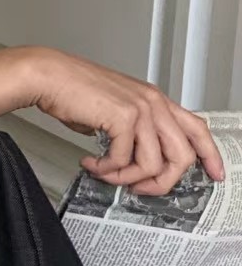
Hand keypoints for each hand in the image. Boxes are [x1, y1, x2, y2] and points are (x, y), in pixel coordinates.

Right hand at [32, 48, 224, 193]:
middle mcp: (154, 103)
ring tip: (105, 173)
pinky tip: (91, 162)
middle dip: (161, 182)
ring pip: (152, 164)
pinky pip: (123, 160)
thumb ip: (131, 133)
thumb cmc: (75, 91)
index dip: (209, 155)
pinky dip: (105, 169)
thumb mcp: (114, 111)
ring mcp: (141, 109)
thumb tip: (131, 162)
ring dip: (125, 178)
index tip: (214, 173)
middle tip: (138, 188)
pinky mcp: (124, 117)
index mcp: (156, 101)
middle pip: (182, 156)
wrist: (51, 77)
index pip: (197, 129)